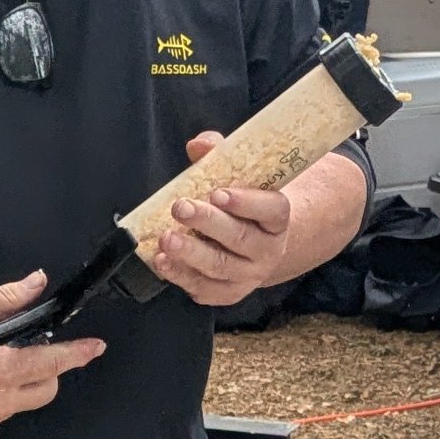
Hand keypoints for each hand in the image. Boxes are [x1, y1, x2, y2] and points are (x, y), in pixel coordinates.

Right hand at [0, 273, 103, 438]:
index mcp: (1, 371)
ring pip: (19, 405)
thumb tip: (37, 283)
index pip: (53, 364)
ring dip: (15, 387)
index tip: (96, 348)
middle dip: (45, 372)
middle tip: (23, 353)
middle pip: (45, 390)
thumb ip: (6, 300)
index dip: (77, 354)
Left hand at [152, 132, 291, 305]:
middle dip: (208, 223)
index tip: (218, 193)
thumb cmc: (240, 207)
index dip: (247, 202)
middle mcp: (267, 250)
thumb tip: (198, 145)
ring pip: (220, 266)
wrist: (253, 248)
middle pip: (240, 238)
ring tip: (167, 238)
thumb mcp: (237, 179)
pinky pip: (204, 288)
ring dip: (191, 253)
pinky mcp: (226, 293)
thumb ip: (220, 158)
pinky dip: (180, 275)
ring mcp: (248, 275)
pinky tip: (162, 261)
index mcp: (277, 219)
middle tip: (181, 207)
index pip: (272, 210)